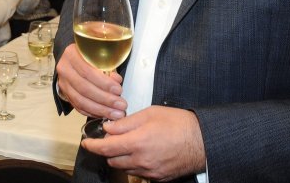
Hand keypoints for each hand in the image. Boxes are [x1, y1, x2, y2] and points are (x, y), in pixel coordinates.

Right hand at [55, 43, 125, 119]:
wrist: (73, 58)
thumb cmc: (89, 55)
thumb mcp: (98, 55)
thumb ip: (107, 66)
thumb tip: (116, 80)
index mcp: (72, 55)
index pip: (87, 71)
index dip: (104, 83)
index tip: (119, 90)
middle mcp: (64, 69)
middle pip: (84, 88)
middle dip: (105, 99)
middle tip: (121, 105)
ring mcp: (63, 83)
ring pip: (81, 101)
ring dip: (100, 109)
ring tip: (116, 114)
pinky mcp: (65, 94)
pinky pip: (78, 107)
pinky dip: (93, 112)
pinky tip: (105, 115)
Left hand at [83, 106, 206, 180]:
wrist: (203, 141)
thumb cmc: (180, 124)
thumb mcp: (150, 114)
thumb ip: (126, 123)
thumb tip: (108, 128)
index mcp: (137, 143)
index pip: (106, 148)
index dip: (92, 146)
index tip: (87, 143)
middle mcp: (141, 161)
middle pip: (112, 160)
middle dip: (108, 150)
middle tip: (113, 138)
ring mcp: (150, 172)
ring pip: (124, 168)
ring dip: (120, 158)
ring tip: (130, 144)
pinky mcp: (158, 178)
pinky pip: (138, 173)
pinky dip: (134, 164)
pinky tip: (142, 153)